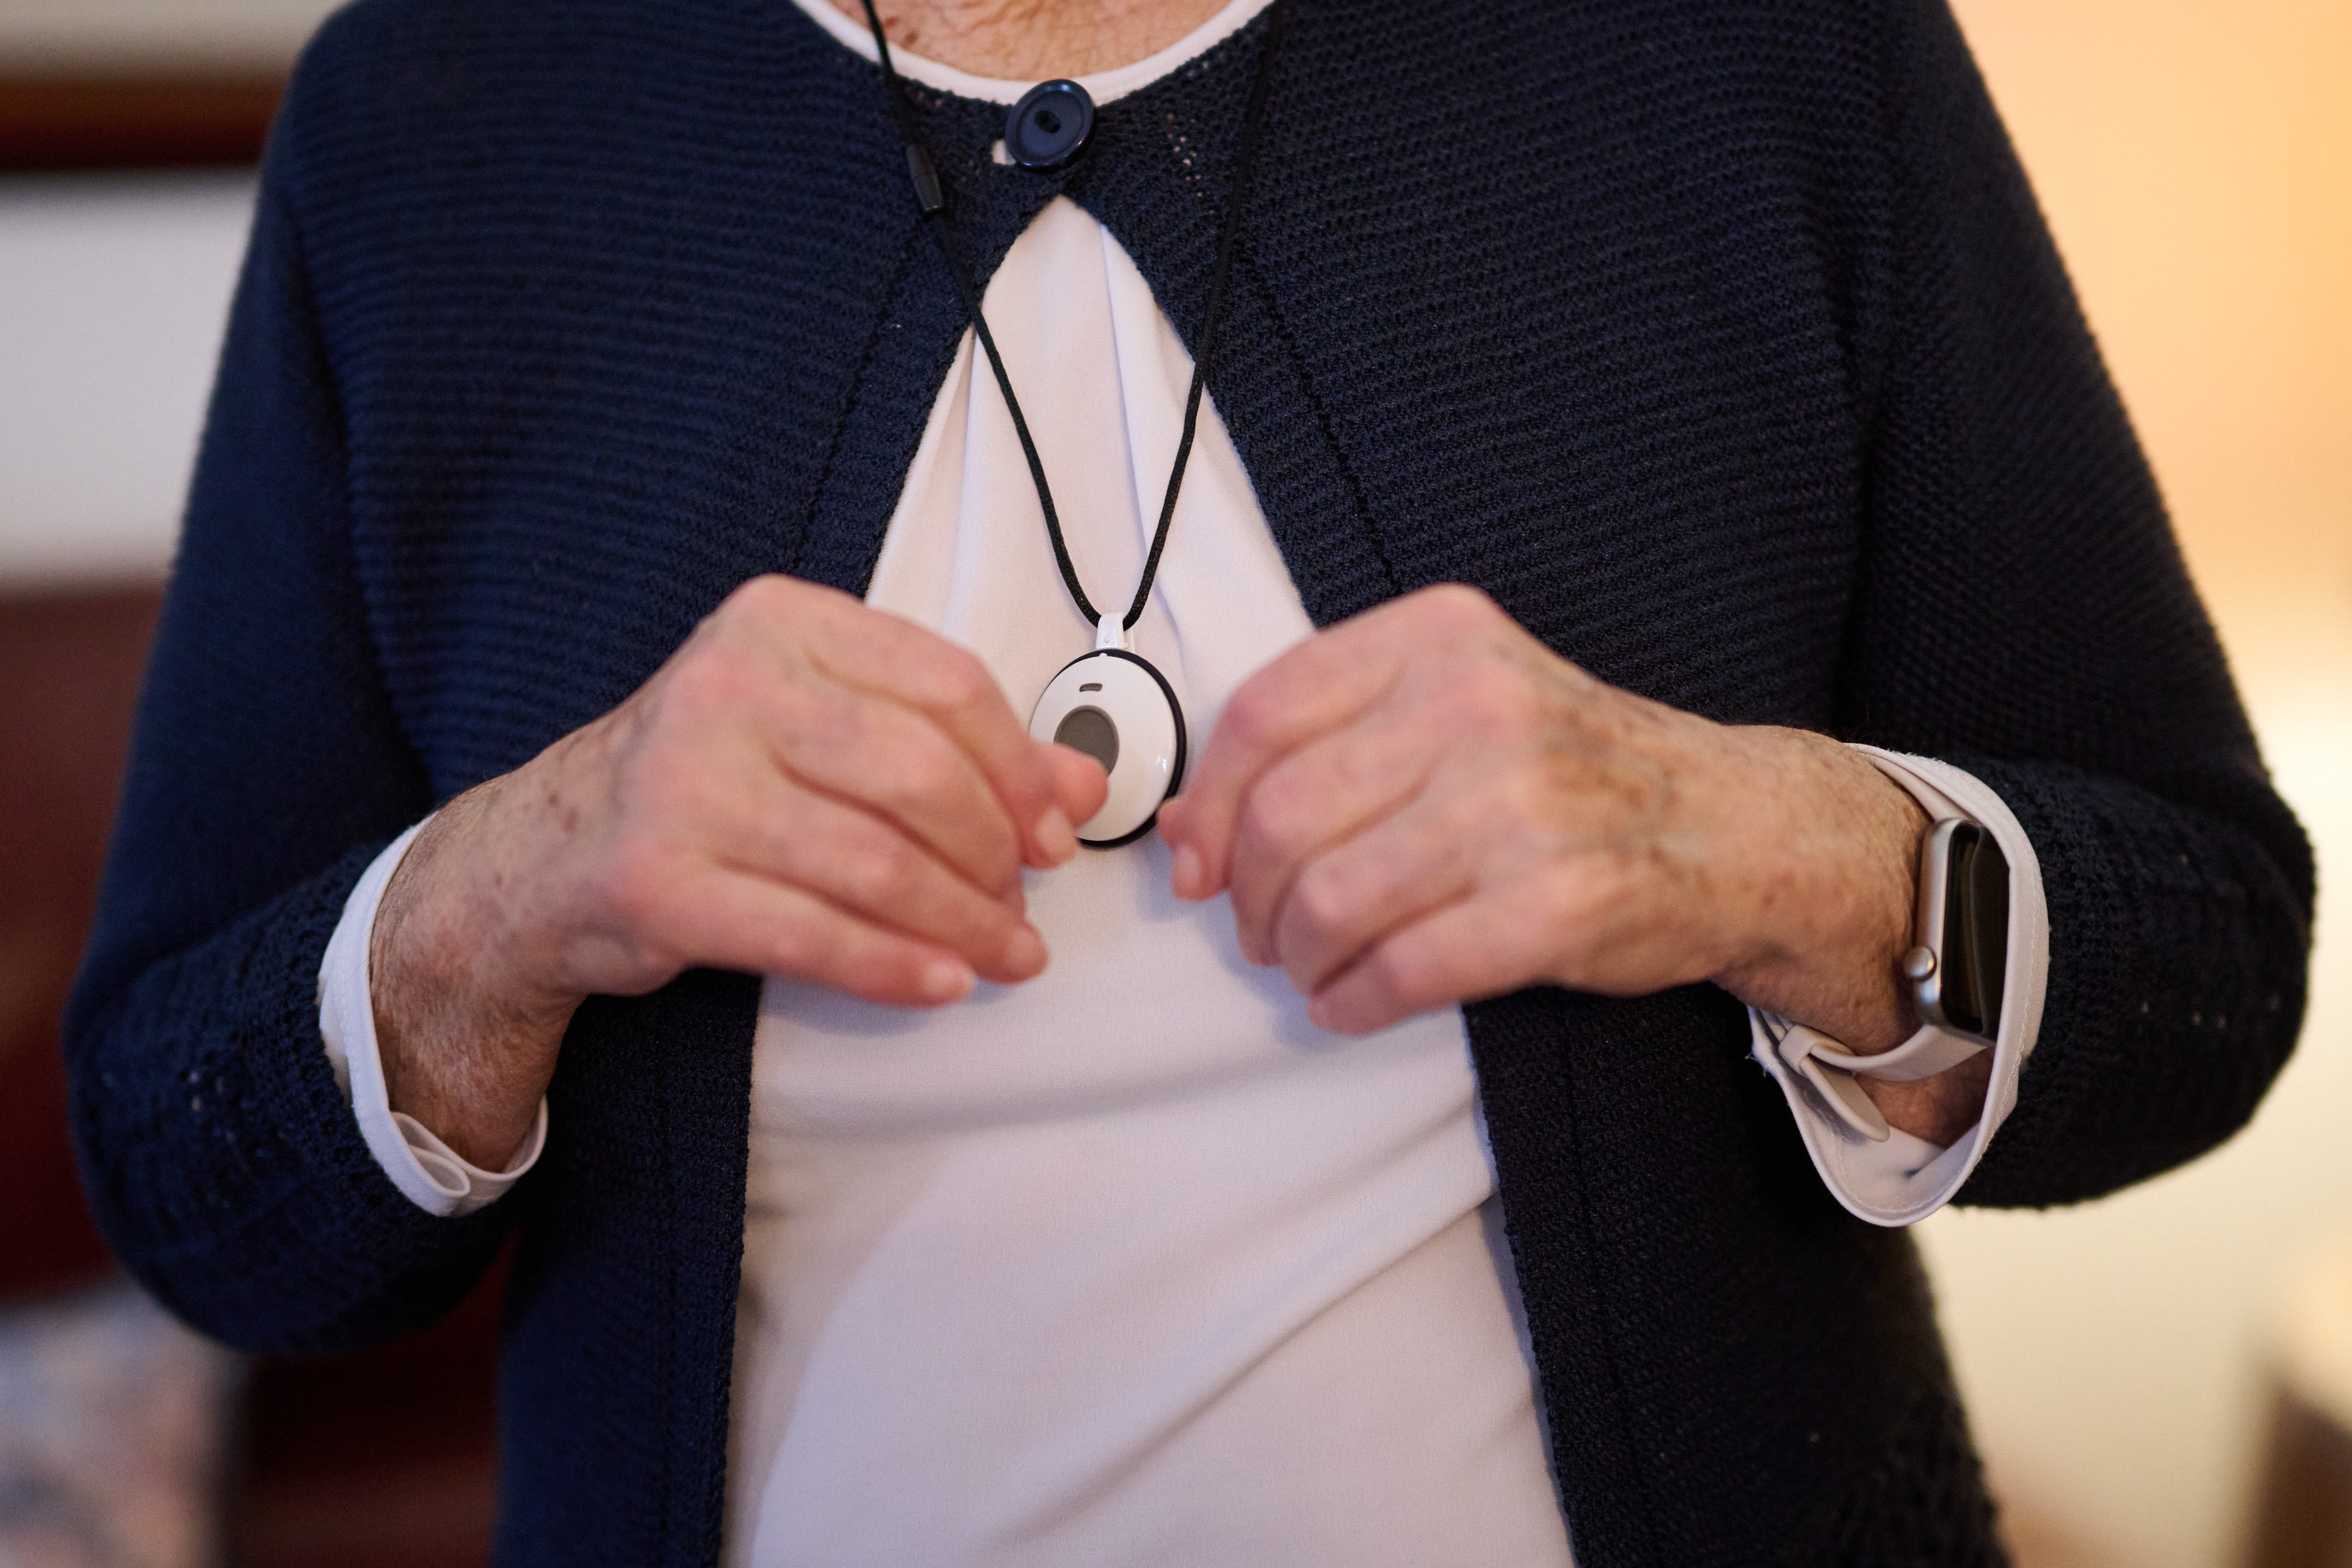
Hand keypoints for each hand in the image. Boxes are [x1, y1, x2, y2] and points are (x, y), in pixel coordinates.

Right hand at [370, 575, 1107, 1166]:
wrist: (551, 848)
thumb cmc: (710, 777)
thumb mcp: (823, 726)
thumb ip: (954, 743)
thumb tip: (1082, 785)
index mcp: (777, 621)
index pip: (945, 683)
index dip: (1021, 766)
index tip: (1056, 829)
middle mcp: (727, 687)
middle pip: (919, 774)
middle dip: (995, 852)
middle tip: (1022, 900)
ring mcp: (684, 785)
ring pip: (876, 863)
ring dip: (963, 923)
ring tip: (1006, 953)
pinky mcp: (660, 884)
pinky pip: (813, 936)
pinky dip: (895, 967)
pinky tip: (942, 982)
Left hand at [1157, 584, 1984, 1144]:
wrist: (1732, 826)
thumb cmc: (1572, 769)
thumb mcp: (1455, 702)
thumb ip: (1326, 739)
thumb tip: (1189, 827)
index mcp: (1440, 637)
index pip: (1265, 711)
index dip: (1210, 804)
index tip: (1199, 861)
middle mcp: (1478, 707)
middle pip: (1286, 818)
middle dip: (1252, 897)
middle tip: (1263, 931)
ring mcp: (1522, 806)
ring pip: (1331, 901)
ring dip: (1298, 957)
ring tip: (1310, 968)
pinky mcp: (1556, 905)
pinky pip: (1401, 970)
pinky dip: (1352, 1002)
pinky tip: (1352, 1001)